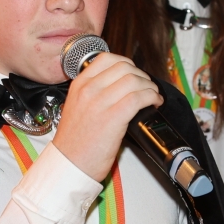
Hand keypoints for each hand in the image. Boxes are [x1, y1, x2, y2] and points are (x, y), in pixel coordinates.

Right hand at [52, 52, 162, 182]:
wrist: (70, 164)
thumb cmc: (75, 141)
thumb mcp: (77, 106)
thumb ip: (93, 92)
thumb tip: (120, 84)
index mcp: (79, 84)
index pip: (107, 59)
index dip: (127, 64)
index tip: (134, 74)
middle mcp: (89, 89)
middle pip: (124, 67)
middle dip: (141, 75)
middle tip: (147, 87)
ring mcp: (100, 102)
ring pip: (134, 80)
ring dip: (150, 87)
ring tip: (153, 96)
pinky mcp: (113, 117)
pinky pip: (139, 97)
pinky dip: (152, 98)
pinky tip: (154, 104)